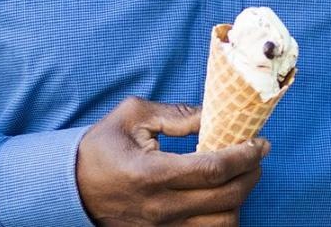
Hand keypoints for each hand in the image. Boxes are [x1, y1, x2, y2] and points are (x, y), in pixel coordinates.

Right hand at [76, 96, 268, 225]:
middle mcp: (160, 207)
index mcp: (152, 173)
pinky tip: (222, 197)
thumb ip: (176, 114)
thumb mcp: (132, 116)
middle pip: (227, 198)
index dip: (245, 156)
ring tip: (240, 177)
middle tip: (256, 156)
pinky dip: (223, 217)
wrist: (70, 188)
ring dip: (240, 199)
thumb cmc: (100, 148)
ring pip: (223, 224)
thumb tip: (214, 116)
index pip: (214, 169)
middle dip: (251, 174)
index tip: (260, 143)